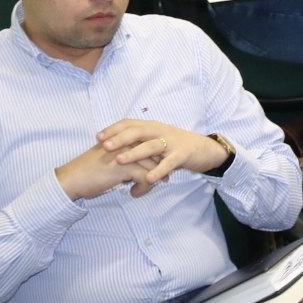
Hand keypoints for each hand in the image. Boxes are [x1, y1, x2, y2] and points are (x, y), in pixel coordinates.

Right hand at [55, 142, 162, 200]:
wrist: (71, 178)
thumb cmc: (87, 170)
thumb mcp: (107, 157)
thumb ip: (121, 155)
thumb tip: (134, 164)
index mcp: (121, 137)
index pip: (146, 141)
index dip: (155, 154)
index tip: (160, 164)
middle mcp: (125, 142)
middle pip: (153, 151)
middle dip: (160, 165)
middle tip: (164, 177)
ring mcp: (126, 154)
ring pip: (152, 164)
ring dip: (154, 178)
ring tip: (152, 186)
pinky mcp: (125, 168)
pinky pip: (145, 177)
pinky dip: (144, 187)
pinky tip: (134, 193)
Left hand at [97, 119, 230, 190]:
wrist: (205, 149)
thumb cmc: (175, 147)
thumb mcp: (156, 141)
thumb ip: (139, 145)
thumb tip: (115, 154)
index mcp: (152, 127)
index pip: (130, 124)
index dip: (114, 129)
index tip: (98, 137)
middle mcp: (160, 131)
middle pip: (137, 132)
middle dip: (119, 139)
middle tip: (103, 146)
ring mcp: (172, 142)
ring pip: (151, 146)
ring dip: (134, 153)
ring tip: (119, 160)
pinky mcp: (183, 154)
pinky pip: (169, 162)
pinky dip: (158, 170)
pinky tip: (148, 179)